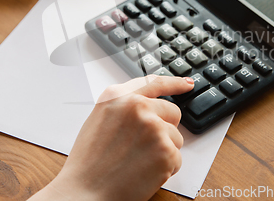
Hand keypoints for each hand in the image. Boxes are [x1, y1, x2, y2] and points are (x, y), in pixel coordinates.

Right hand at [28, 75, 193, 200]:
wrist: (85, 191)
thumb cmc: (89, 162)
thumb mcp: (100, 119)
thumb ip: (125, 106)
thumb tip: (151, 105)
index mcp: (119, 96)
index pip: (154, 83)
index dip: (175, 83)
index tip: (188, 84)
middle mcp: (138, 106)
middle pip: (172, 112)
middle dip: (165, 128)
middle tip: (142, 147)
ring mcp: (154, 127)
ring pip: (176, 137)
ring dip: (164, 151)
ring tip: (137, 162)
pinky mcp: (165, 150)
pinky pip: (177, 158)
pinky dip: (165, 169)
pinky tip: (143, 173)